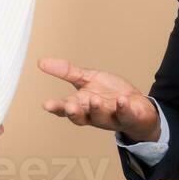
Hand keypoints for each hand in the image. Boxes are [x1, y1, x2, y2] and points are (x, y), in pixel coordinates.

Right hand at [37, 56, 159, 139]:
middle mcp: (92, 114)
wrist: (136, 106)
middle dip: (74, 112)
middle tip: (69, 106)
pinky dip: (123, 108)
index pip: (65, 108)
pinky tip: (121, 100)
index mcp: (81, 105)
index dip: (56, 107)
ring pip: (100, 117)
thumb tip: (41, 62)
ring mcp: (110, 117)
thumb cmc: (109, 94)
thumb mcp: (87, 79)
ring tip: (95, 100)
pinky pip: (125, 115)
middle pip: (80, 116)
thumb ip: (66, 72)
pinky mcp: (128, 117)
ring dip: (97, 109)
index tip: (47, 104)